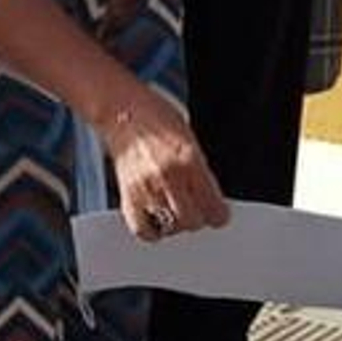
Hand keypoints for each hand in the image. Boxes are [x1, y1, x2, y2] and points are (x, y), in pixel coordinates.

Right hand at [108, 85, 229, 239]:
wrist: (122, 110)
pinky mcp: (127, 194)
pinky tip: (156, 220)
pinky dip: (151, 230)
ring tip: (175, 211)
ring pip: (170, 227)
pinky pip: (142, 229)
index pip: (213, 207)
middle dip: (198, 219)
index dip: (219, 215)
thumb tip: (213, 201)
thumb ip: (201, 171)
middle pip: (192, 221)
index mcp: (190, 160)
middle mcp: (168, 177)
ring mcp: (146, 187)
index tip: (218, 215)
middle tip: (196, 210)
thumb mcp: (191, 140)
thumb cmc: (156, 118)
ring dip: (176, 223)